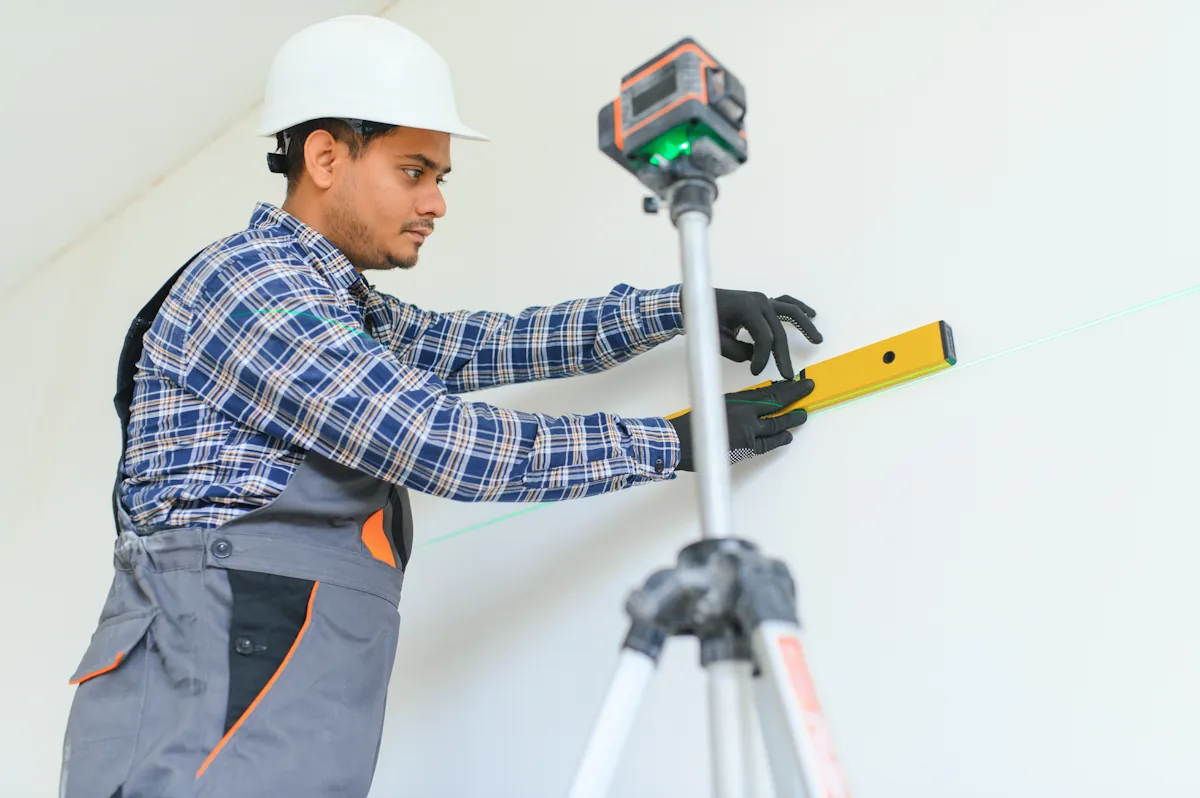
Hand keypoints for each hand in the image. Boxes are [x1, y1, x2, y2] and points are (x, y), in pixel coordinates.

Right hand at [666, 378, 815, 470]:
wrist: (680, 442)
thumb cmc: (694, 424)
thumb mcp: (717, 403)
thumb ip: (739, 403)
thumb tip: (757, 402)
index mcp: (737, 401)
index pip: (769, 393)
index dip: (788, 388)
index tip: (800, 383)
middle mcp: (744, 416)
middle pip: (777, 406)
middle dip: (795, 399)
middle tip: (809, 391)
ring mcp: (746, 434)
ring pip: (776, 425)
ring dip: (791, 420)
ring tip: (802, 415)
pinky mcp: (744, 449)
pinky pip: (767, 444)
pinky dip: (779, 439)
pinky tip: (787, 436)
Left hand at [697, 289, 822, 378]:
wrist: (694, 301)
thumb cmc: (703, 319)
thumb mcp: (718, 340)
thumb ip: (738, 351)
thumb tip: (756, 357)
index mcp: (748, 309)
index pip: (764, 338)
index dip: (762, 358)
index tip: (755, 372)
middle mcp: (759, 302)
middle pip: (778, 331)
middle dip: (783, 355)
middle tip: (788, 374)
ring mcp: (762, 300)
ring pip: (790, 312)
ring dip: (805, 325)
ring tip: (817, 340)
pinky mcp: (762, 302)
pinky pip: (785, 303)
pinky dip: (798, 308)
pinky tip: (811, 314)